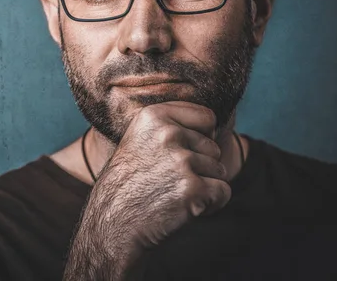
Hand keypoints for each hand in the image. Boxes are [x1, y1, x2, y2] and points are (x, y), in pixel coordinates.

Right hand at [82, 102, 230, 259]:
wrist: (113, 220)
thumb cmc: (130, 181)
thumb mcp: (140, 137)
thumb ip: (170, 124)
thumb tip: (211, 125)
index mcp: (154, 115)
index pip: (206, 117)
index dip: (202, 138)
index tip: (183, 153)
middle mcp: (168, 133)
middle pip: (214, 147)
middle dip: (201, 166)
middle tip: (172, 180)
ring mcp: (181, 161)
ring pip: (219, 170)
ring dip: (204, 186)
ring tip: (175, 193)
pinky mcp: (192, 189)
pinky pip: (223, 191)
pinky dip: (211, 204)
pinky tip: (186, 208)